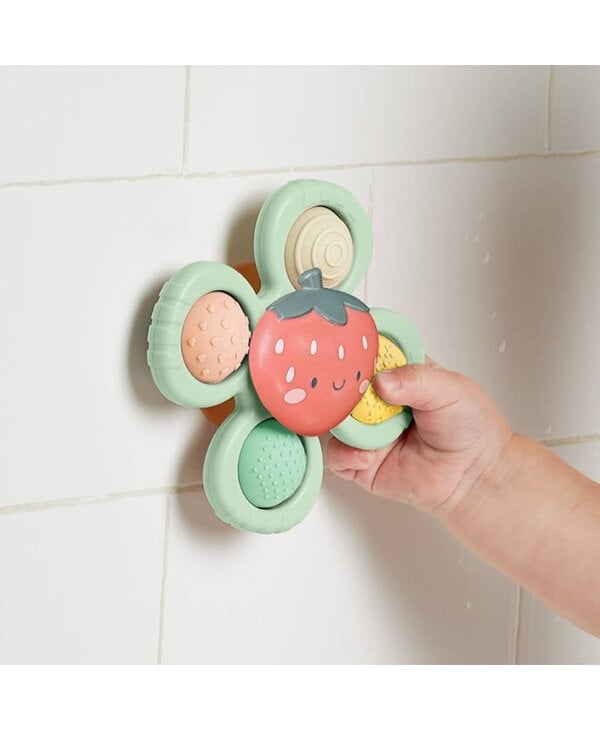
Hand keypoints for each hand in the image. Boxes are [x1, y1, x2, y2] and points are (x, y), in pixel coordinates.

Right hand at [326, 357, 513, 516]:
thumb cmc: (470, 428)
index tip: (349, 352)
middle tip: (348, 392)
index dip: (356, 351)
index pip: (368, 355)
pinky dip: (346, 454)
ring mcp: (368, 431)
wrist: (476, 476)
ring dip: (344, 422)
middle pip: (343, 386)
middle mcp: (378, 401)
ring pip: (336, 420)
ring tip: (363, 426)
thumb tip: (382, 380)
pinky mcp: (361, 462)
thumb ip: (416, 379)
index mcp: (398, 374)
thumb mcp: (450, 389)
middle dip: (340, 388)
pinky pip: (337, 456)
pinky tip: (368, 455)